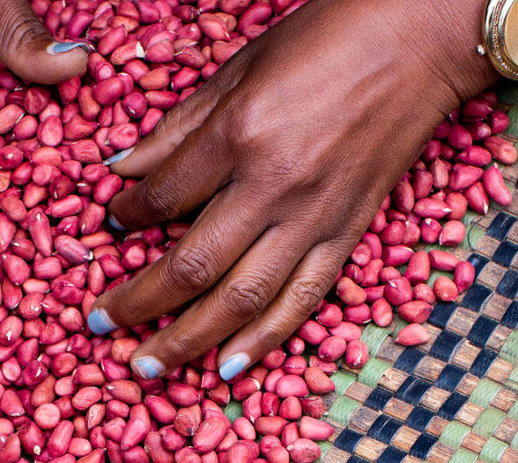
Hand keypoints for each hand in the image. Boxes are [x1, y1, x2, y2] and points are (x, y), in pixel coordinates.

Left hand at [87, 0, 492, 380]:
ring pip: (241, 298)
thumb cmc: (326, 39)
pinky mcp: (348, 233)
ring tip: (148, 367)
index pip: (164, 197)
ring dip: (188, 339)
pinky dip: (263, 341)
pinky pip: (300, 300)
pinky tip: (228, 368)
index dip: (128, 218)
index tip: (112, 226)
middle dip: (139, 303)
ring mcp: (314, 216)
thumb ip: (179, 127)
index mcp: (239, 133)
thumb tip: (123, 168)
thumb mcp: (239, 67)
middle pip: (192, 266)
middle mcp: (273, 185)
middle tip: (100, 325)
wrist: (418, 40)